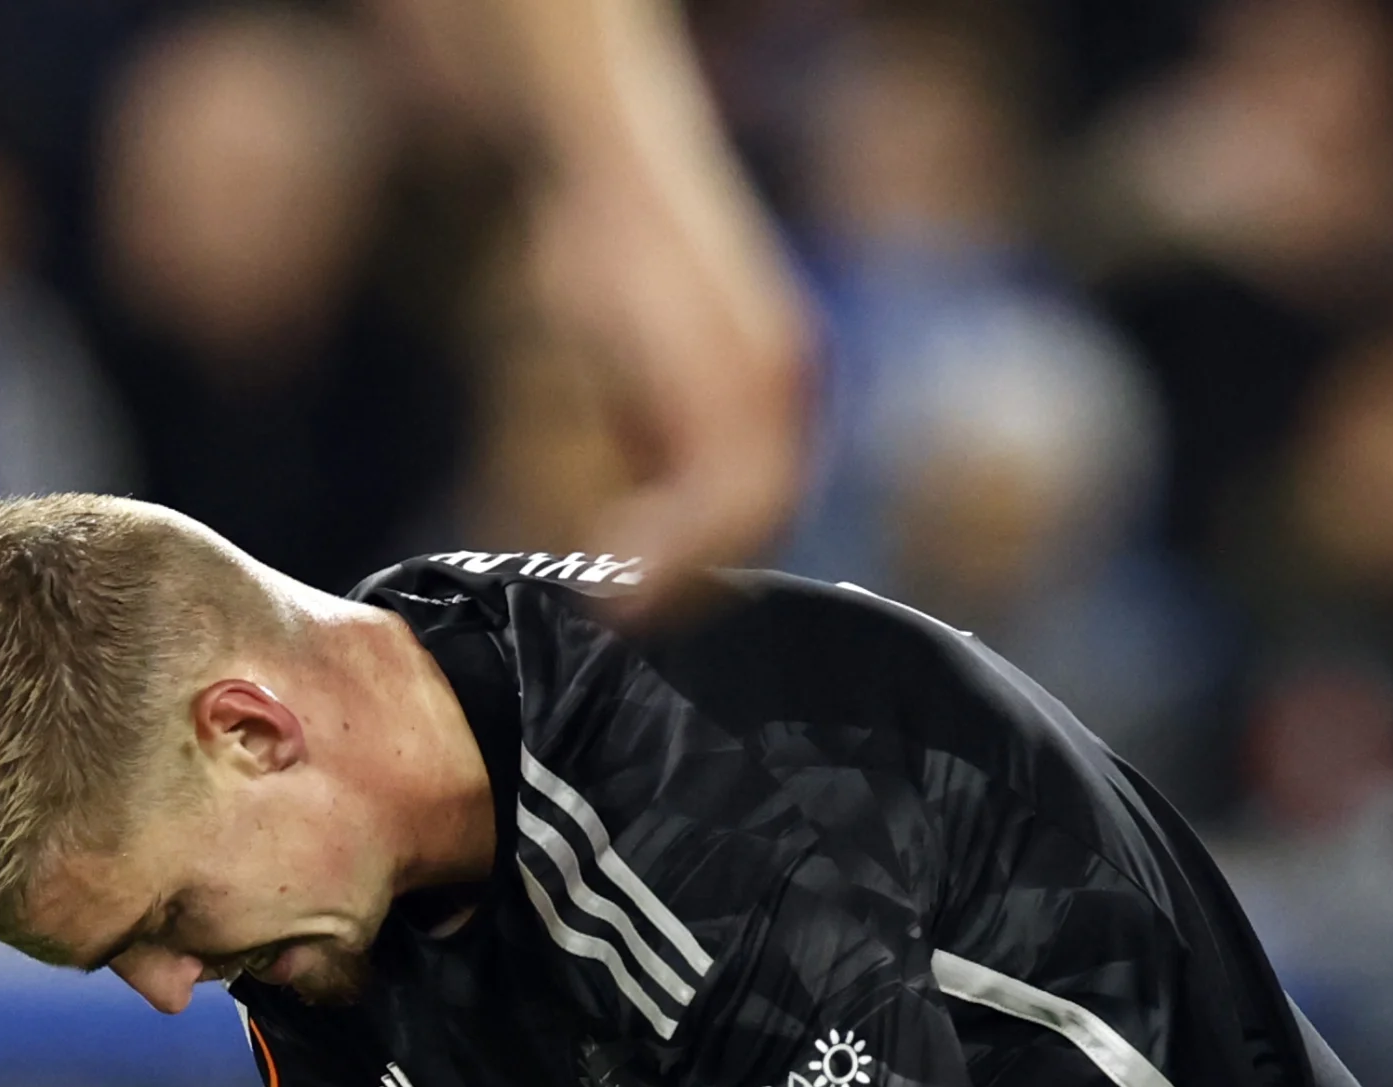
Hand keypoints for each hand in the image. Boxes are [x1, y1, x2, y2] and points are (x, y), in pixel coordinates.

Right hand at [529, 147, 809, 615]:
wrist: (604, 161)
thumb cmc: (608, 251)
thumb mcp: (639, 363)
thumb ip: (658, 433)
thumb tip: (650, 512)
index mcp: (777, 385)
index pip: (761, 501)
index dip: (711, 561)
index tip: (653, 602)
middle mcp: (788, 385)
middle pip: (762, 517)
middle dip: (696, 580)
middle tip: (630, 619)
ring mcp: (766, 379)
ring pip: (746, 515)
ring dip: (680, 574)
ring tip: (622, 609)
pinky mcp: (728, 374)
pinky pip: (714, 489)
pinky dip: (667, 543)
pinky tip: (617, 566)